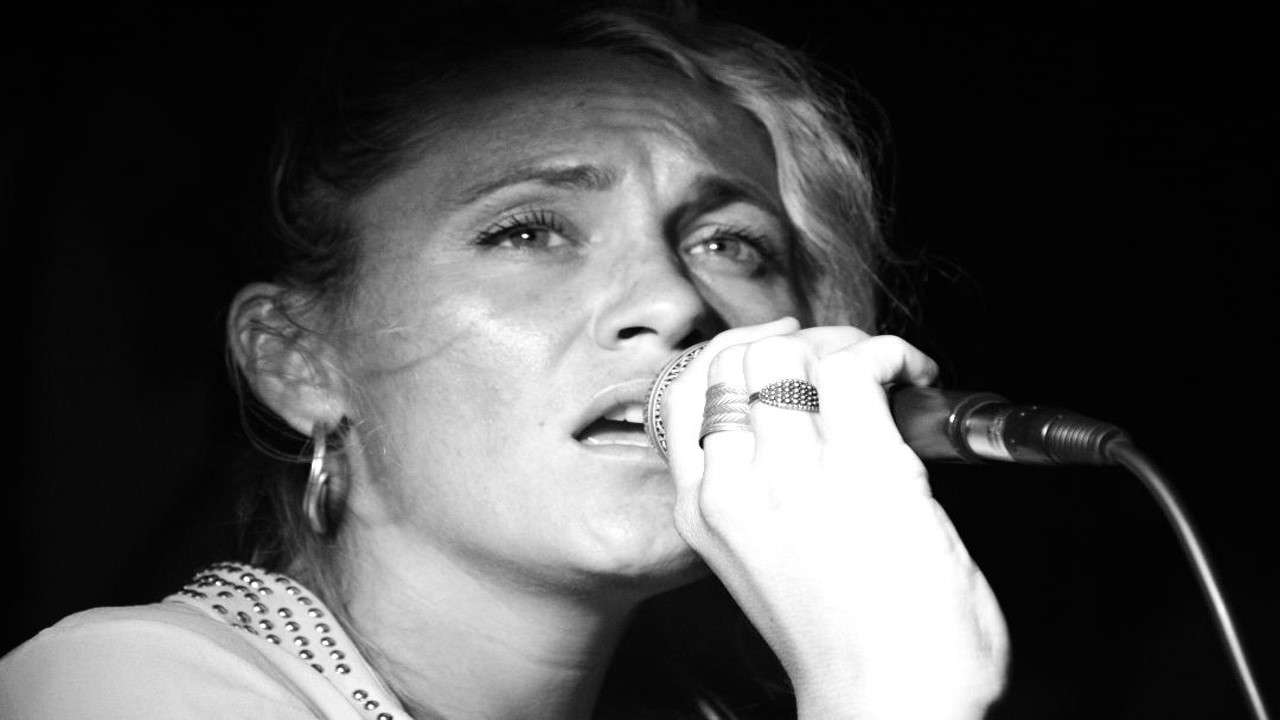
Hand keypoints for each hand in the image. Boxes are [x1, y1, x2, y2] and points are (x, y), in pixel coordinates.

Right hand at [664, 318, 1008, 719]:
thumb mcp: (763, 566)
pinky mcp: (862, 466)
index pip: (684, 392)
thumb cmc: (845, 646)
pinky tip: (912, 375)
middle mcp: (732, 485)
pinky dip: (892, 353)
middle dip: (794, 342)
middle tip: (840, 363)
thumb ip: (762, 498)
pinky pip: (857, 364)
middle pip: (739, 359)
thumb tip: (804, 426)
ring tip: (881, 370)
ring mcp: (792, 473)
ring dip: (843, 343)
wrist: (891, 700)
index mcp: (703, 511)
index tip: (776, 352)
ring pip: (792, 353)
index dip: (731, 355)